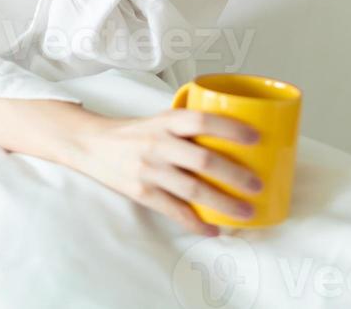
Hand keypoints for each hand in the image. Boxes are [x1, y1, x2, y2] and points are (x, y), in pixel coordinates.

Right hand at [76, 107, 262, 236]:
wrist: (93, 145)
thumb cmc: (136, 132)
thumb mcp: (161, 119)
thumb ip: (189, 126)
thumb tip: (234, 136)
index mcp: (166, 121)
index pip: (201, 120)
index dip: (229, 128)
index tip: (255, 138)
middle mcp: (158, 144)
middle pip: (202, 160)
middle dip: (234, 174)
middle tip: (257, 184)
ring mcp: (150, 170)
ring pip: (192, 190)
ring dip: (222, 203)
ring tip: (245, 212)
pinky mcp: (142, 193)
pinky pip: (175, 211)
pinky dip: (196, 224)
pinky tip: (214, 230)